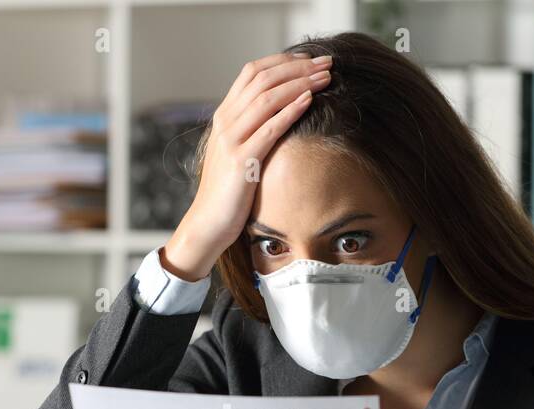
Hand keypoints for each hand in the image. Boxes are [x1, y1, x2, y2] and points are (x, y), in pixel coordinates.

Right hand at [161, 52, 331, 280]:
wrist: (207, 224)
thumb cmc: (228, 192)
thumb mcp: (238, 153)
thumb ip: (252, 131)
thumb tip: (280, 115)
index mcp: (224, 116)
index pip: (252, 72)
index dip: (283, 61)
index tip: (310, 60)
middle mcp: (225, 122)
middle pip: (263, 79)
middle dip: (297, 67)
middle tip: (326, 62)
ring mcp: (231, 140)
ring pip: (267, 98)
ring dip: (300, 83)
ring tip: (325, 77)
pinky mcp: (241, 161)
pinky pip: (269, 128)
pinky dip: (290, 111)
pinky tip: (309, 100)